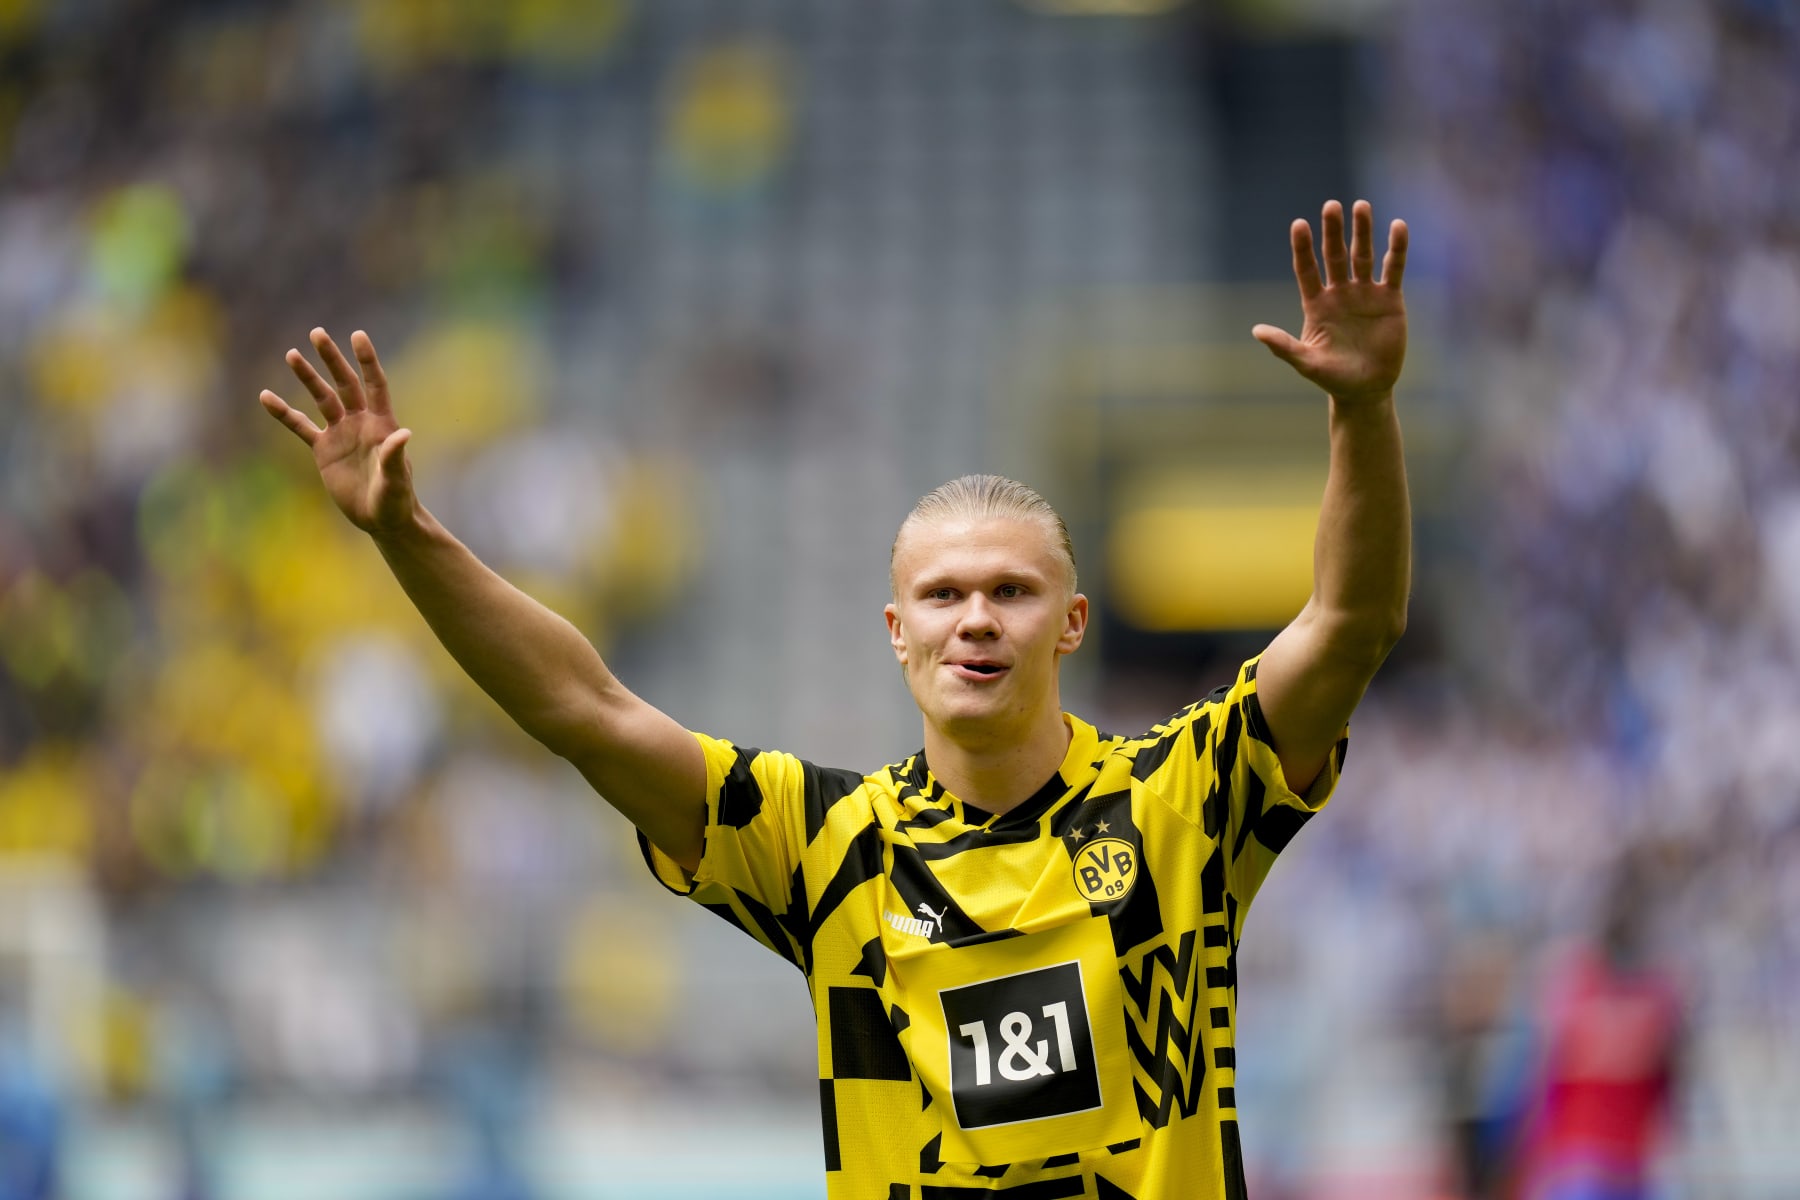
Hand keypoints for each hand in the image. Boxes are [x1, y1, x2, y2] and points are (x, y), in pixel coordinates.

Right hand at [260, 328, 415, 533]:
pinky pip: (300, 427)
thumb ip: (396, 457)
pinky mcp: (324, 450)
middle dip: (332, 359)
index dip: (367, 360)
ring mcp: (341, 433)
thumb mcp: (396, 481)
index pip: (375, 385)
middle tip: (317, 333)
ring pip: (322, 399)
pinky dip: (284, 413)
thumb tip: (403, 434)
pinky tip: (266, 397)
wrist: (381, 519)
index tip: (357, 335)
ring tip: (292, 354)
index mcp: (382, 424)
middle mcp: (361, 422)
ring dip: (308, 378)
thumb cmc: (396, 500)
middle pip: (345, 384)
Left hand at [1253, 199, 1407, 402]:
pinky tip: (1397, 226)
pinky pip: (1393, 269)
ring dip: (1363, 231)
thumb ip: (1284, 346)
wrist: (1366, 389)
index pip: (1307, 270)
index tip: (1299, 224)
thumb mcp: (1306, 362)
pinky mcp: (1390, 299)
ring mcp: (1365, 293)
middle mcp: (1339, 293)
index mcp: (1316, 304)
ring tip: (1361, 205)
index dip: (1303, 248)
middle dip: (1333, 231)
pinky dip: (1396, 249)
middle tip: (1331, 205)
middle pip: (1335, 255)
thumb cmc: (1332, 377)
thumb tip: (1256, 331)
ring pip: (1363, 256)